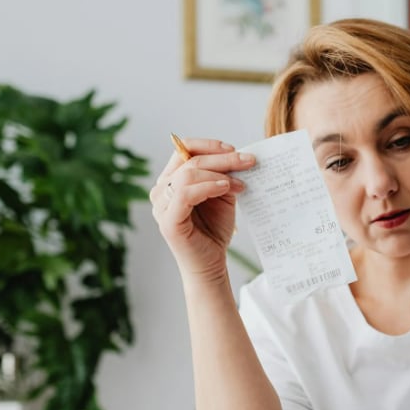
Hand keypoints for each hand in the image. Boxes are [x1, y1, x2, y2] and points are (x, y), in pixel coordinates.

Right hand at [150, 138, 253, 279]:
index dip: (208, 145)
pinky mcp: (169, 221)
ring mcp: (162, 206)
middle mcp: (161, 190)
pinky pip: (185, 194)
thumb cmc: (214, 230)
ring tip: (239, 183)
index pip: (183, 150)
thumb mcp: (222, 195)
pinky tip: (225, 188)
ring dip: (218, 173)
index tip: (234, 149)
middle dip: (222, 158)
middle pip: (189, 160)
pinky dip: (207, 187)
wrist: (212, 264)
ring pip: (187, 175)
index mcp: (171, 180)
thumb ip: (223, 175)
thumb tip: (238, 156)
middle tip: (248, 161)